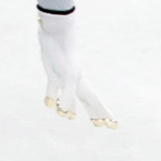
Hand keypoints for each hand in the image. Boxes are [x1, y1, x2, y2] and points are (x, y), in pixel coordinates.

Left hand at [38, 10, 116, 127]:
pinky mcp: (52, 73)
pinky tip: (48, 104)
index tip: (112, 125)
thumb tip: (64, 112)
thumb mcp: (66, 76)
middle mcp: (75, 82)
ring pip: (69, 97)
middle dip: (94, 114)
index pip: (95, 102)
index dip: (103, 114)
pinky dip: (51, 97)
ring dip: (70, 107)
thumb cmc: (64, 54)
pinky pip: (52, 88)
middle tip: (100, 125)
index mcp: (82, 83)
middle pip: (87, 101)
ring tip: (68, 117)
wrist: (56, 34)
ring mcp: (64, 78)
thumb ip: (67, 94)